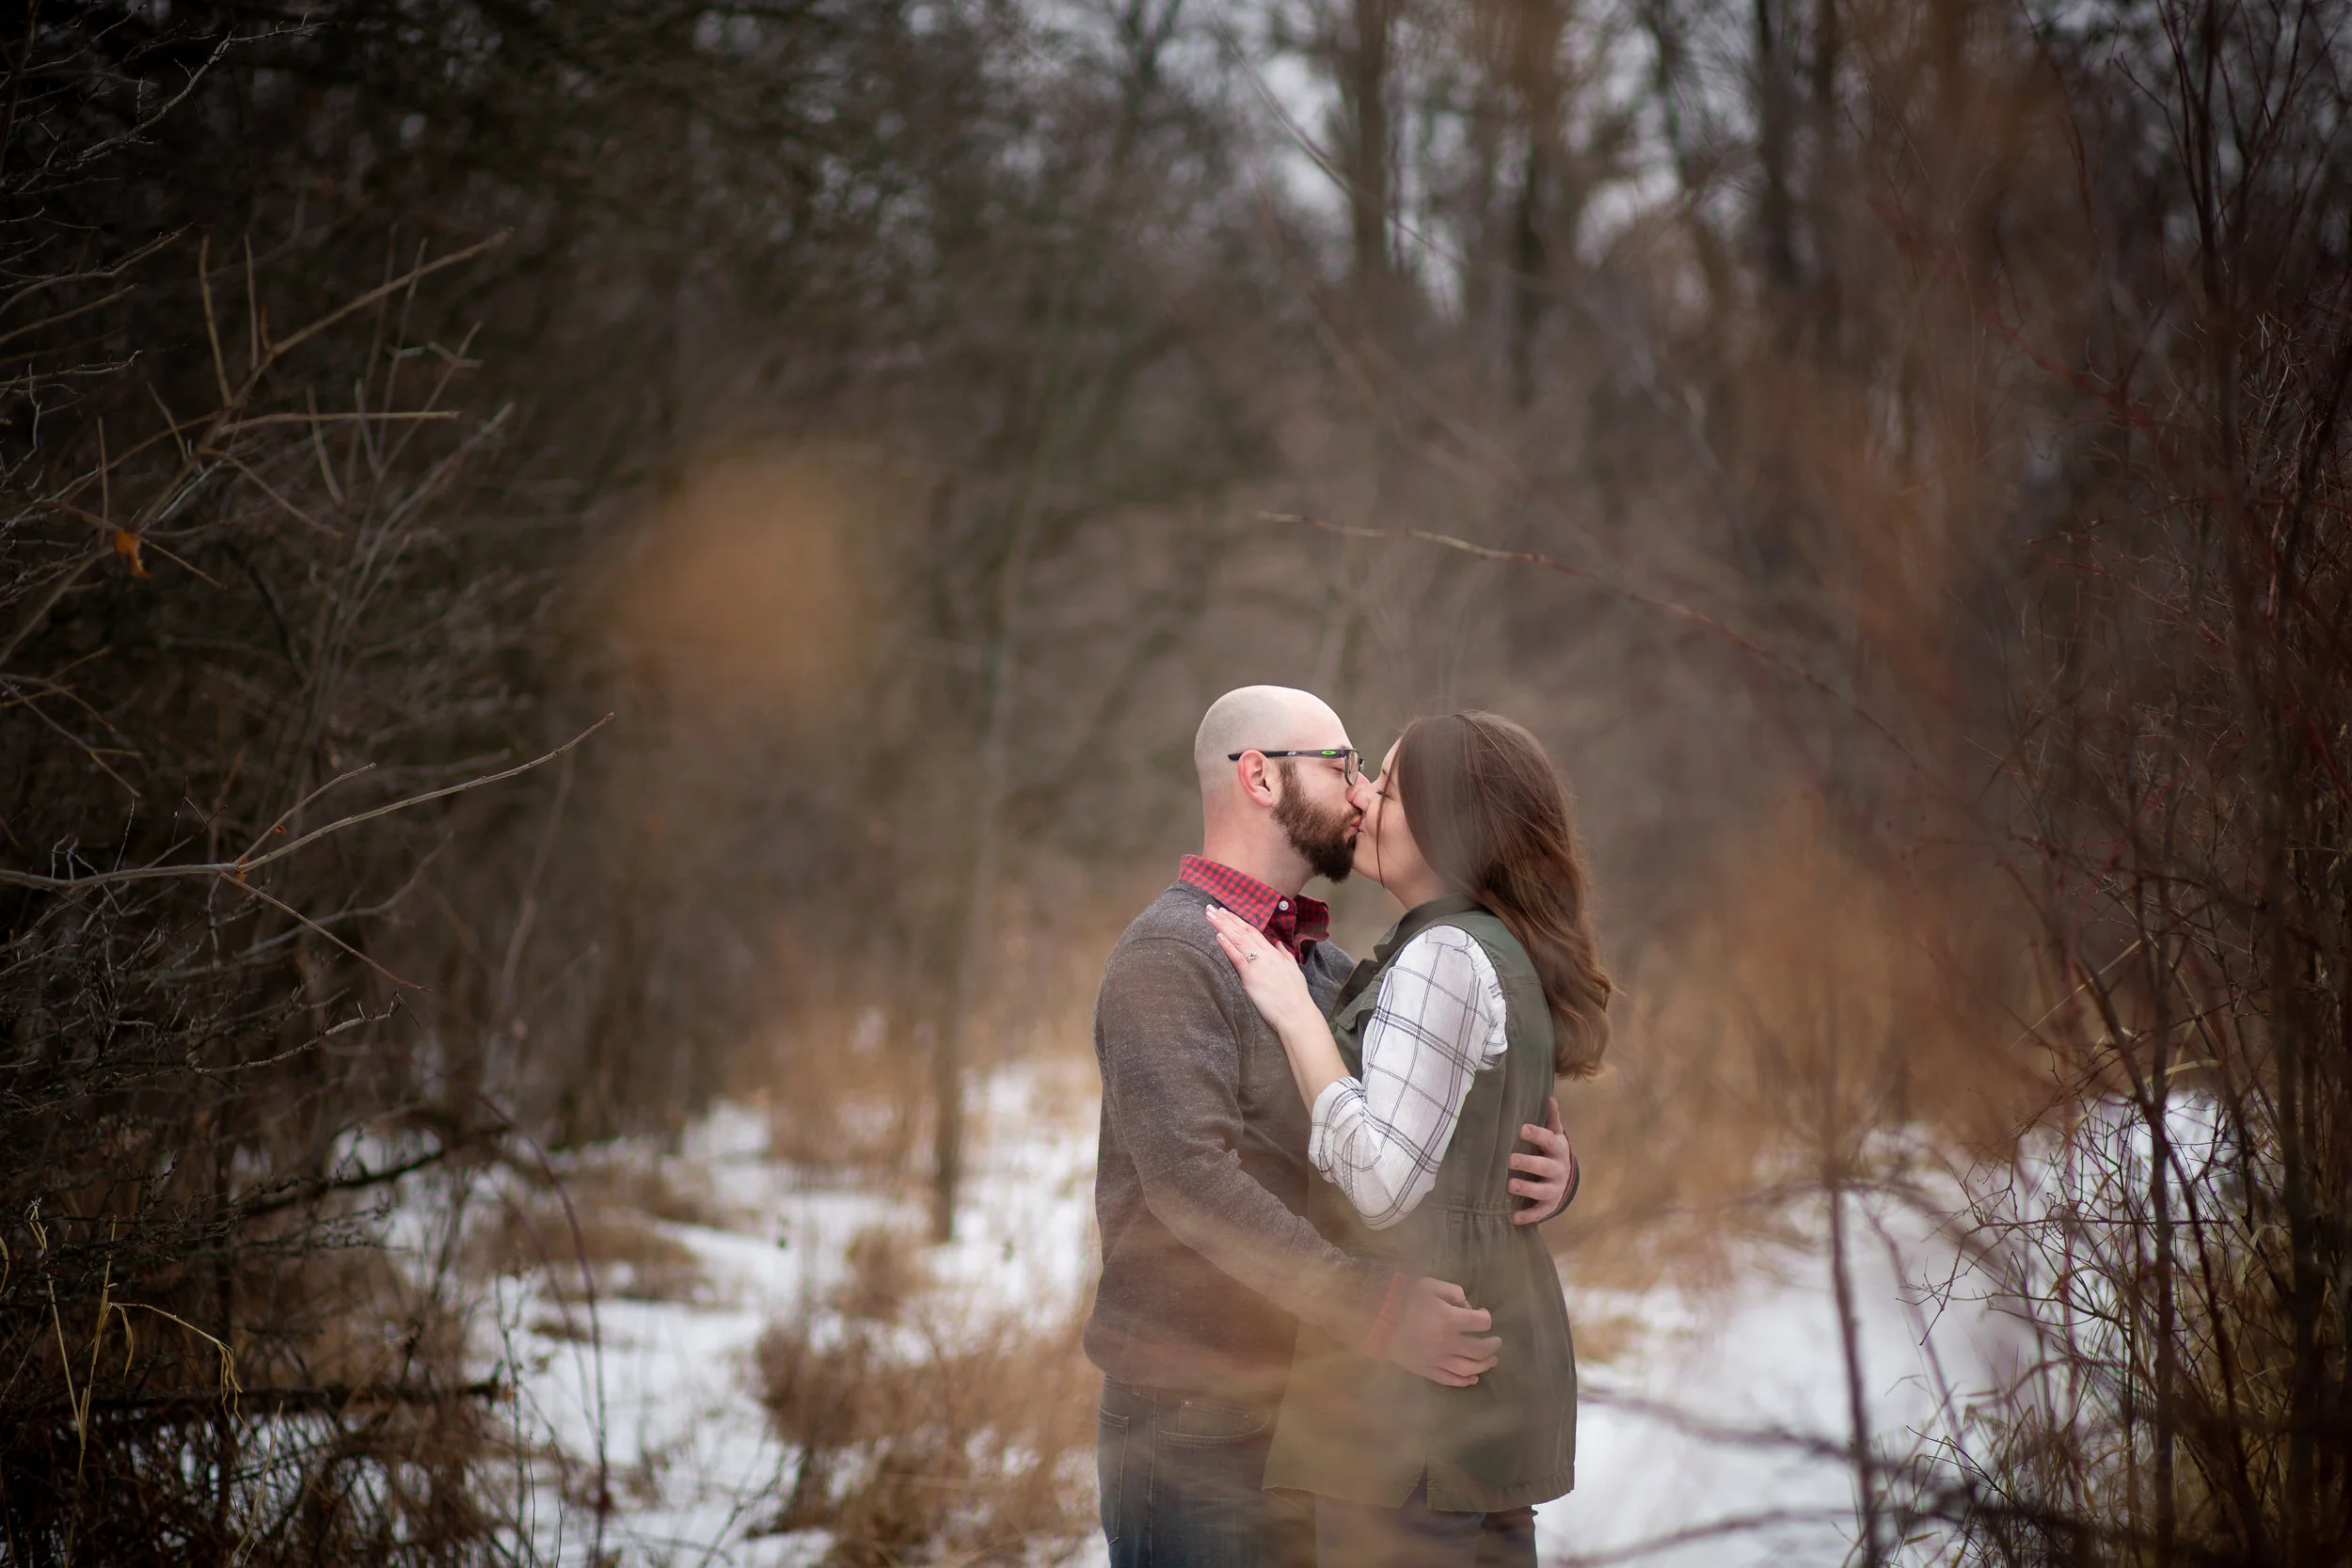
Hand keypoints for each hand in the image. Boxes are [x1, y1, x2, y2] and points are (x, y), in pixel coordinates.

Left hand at [1204, 904, 1316, 1034]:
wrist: (1297, 1013)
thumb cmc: (1295, 996)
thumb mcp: (1293, 970)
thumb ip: (1285, 955)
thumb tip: (1279, 944)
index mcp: (1273, 953)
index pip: (1253, 932)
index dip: (1239, 921)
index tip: (1226, 912)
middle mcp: (1265, 955)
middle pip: (1242, 931)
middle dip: (1226, 918)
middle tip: (1211, 908)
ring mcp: (1258, 964)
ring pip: (1238, 940)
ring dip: (1222, 926)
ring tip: (1209, 915)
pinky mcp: (1251, 977)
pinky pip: (1237, 958)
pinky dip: (1227, 946)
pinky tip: (1217, 936)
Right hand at [1380, 1277, 1500, 1387]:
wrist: (1374, 1317)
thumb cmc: (1401, 1297)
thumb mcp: (1429, 1285)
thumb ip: (1453, 1292)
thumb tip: (1466, 1306)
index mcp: (1450, 1319)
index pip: (1482, 1322)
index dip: (1486, 1317)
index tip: (1482, 1314)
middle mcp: (1447, 1342)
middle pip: (1480, 1349)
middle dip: (1492, 1345)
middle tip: (1496, 1342)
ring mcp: (1436, 1359)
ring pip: (1468, 1368)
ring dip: (1484, 1365)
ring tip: (1491, 1361)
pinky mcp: (1425, 1369)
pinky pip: (1448, 1379)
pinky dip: (1463, 1381)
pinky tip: (1472, 1379)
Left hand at [1509, 1097, 1575, 1224]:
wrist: (1568, 1179)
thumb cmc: (1553, 1152)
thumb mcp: (1555, 1136)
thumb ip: (1551, 1119)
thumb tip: (1549, 1097)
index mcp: (1557, 1149)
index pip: (1548, 1140)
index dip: (1536, 1134)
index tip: (1521, 1129)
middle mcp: (1558, 1169)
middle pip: (1544, 1166)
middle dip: (1528, 1163)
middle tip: (1510, 1159)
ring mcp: (1554, 1188)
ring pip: (1541, 1190)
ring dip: (1526, 1188)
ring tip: (1510, 1185)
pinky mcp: (1550, 1205)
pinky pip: (1540, 1211)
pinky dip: (1528, 1216)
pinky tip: (1514, 1218)